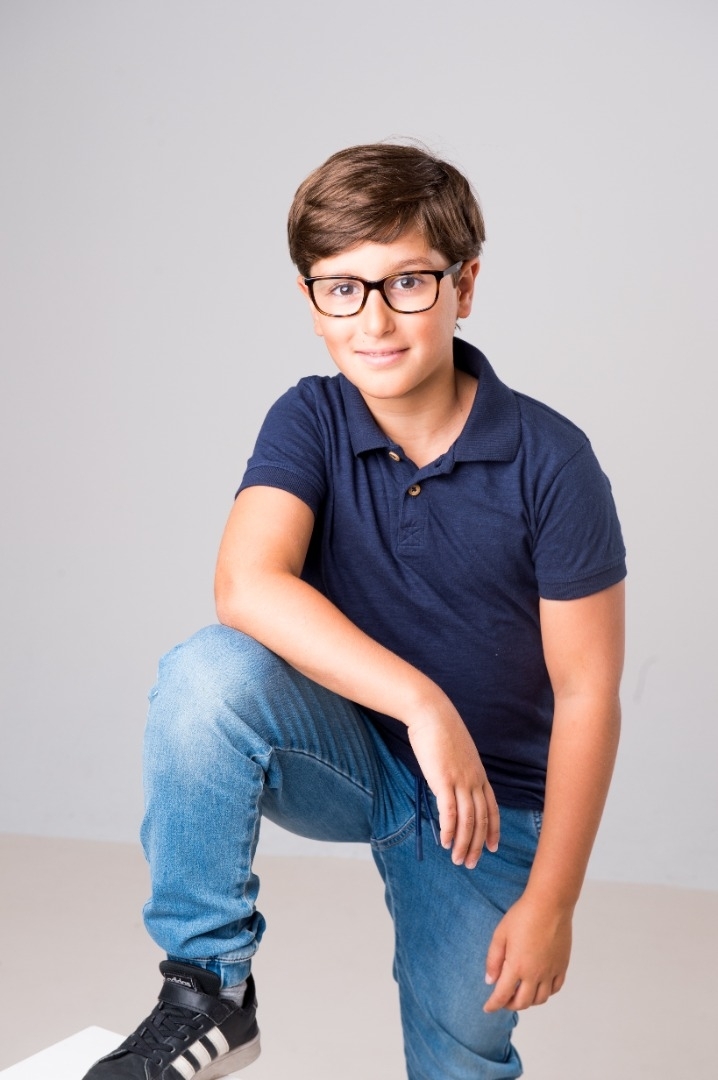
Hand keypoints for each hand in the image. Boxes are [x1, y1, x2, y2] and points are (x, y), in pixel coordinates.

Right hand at [407, 703, 499, 868]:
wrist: (432, 713)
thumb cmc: (441, 732)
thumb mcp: (457, 755)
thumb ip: (459, 773)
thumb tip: (452, 788)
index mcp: (480, 775)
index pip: (492, 808)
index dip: (494, 830)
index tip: (493, 847)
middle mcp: (474, 780)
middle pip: (481, 819)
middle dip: (477, 845)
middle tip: (470, 863)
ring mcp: (461, 780)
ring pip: (468, 820)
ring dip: (463, 843)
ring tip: (457, 859)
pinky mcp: (443, 780)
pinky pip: (449, 811)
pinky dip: (449, 829)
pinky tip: (445, 842)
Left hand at [483, 895, 571, 1011]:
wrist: (550, 904)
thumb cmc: (523, 915)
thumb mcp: (500, 934)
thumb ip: (493, 960)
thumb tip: (490, 980)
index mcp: (517, 967)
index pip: (502, 995)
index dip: (493, 1005)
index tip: (487, 1008)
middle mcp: (535, 974)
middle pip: (523, 1002)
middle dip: (510, 1005)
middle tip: (503, 999)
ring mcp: (551, 971)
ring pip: (540, 999)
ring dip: (528, 1001)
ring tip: (520, 993)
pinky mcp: (562, 966)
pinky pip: (555, 989)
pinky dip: (546, 993)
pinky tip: (539, 986)